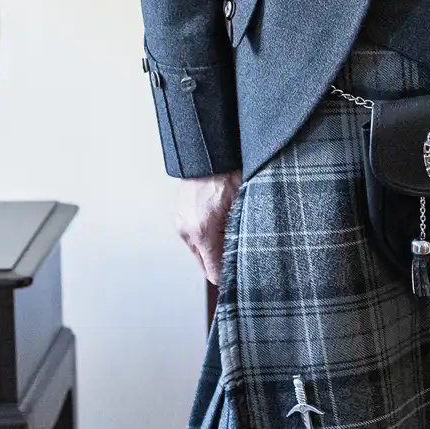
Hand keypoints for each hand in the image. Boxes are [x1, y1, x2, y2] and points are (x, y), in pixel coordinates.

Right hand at [175, 170, 240, 284]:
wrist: (208, 154)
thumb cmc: (229, 173)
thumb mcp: (243, 203)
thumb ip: (242, 232)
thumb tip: (250, 254)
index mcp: (203, 230)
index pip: (215, 271)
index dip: (231, 275)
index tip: (245, 274)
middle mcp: (187, 230)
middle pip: (206, 265)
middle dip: (223, 263)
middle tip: (242, 254)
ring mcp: (181, 224)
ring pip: (200, 252)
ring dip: (215, 249)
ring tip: (232, 234)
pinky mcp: (180, 218)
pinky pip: (194, 239)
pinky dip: (207, 238)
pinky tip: (220, 225)